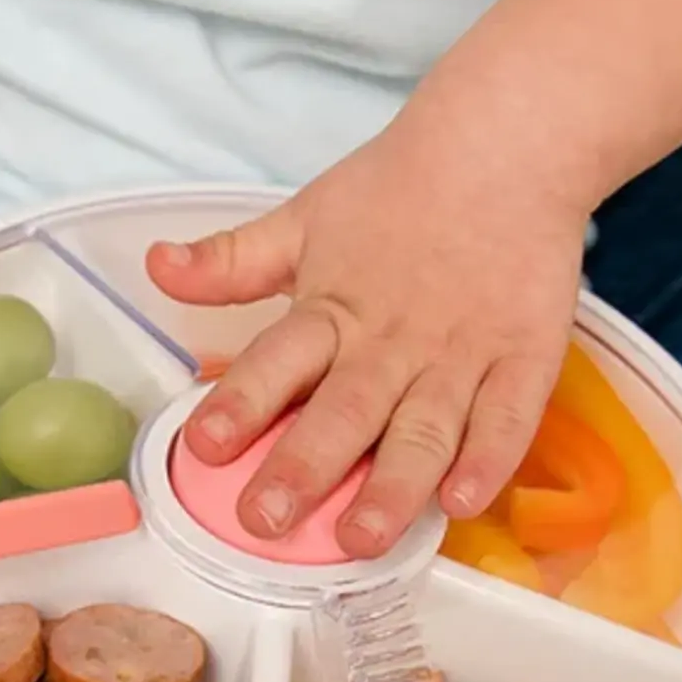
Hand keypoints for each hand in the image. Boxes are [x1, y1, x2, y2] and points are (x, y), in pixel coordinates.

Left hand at [147, 119, 586, 558]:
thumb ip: (231, 262)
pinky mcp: (525, 359)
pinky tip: (461, 502)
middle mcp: (393, 341)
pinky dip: (488, 461)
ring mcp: (462, 354)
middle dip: (305, 467)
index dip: (240, 402)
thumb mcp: (304, 220)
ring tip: (361, 536)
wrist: (507, 145)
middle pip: (346, 410)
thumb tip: (156, 267)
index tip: (205, 445)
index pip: (277, 360)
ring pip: (424, 429)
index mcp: (332, 308)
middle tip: (267, 518)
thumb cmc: (398, 192)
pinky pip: (508, 418)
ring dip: (392, 486)